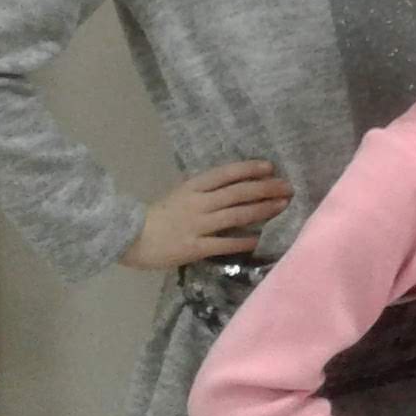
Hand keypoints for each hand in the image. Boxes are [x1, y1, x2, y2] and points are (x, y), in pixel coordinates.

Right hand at [120, 162, 291, 270]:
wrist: (128, 237)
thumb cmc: (158, 215)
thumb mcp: (180, 193)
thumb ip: (205, 189)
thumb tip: (237, 183)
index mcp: (192, 187)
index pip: (225, 173)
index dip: (249, 169)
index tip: (270, 167)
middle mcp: (197, 203)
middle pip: (237, 192)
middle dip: (265, 188)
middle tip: (288, 187)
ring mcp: (196, 225)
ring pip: (235, 214)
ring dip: (262, 209)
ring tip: (282, 206)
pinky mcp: (194, 247)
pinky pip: (224, 243)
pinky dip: (243, 240)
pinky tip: (260, 238)